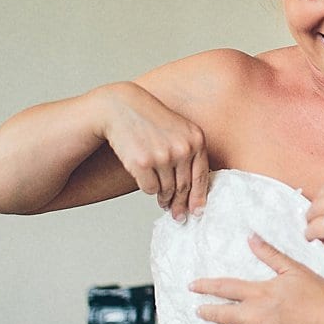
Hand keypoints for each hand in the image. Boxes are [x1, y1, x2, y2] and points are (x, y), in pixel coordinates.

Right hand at [96, 82, 209, 220]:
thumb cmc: (152, 121)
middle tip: (178, 216)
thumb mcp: (180, 131)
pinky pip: (149, 189)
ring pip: (167, 190)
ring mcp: (162, 156)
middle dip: (180, 204)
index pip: (201, 177)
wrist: (123, 108)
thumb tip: (194, 192)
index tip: (197, 212)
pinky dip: (149, 189)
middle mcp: (182, 148)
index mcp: (196, 140)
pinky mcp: (142, 163)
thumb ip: (191, 155)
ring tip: (163, 200)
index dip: (199, 198)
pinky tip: (147, 182)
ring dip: (164, 198)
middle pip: (184, 187)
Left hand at [192, 236, 323, 323]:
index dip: (206, 286)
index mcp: (259, 293)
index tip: (192, 286)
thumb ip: (269, 254)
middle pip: (221, 314)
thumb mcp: (293, 269)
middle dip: (206, 311)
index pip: (224, 288)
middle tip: (198, 310)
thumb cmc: (319, 294)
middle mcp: (255, 316)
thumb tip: (250, 238)